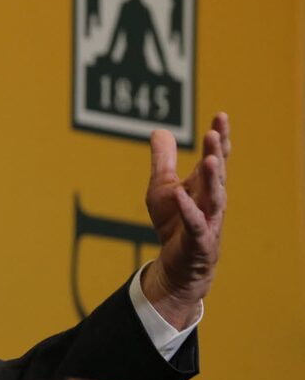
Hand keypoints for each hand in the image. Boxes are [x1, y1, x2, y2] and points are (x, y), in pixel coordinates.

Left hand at [141, 113, 229, 328]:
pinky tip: (181, 196)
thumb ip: (162, 160)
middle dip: (217, 153)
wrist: (175, 264)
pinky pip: (196, 224)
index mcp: (203, 185)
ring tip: (212, 159)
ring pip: (215, 197)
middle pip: (217, 173)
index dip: (219, 138)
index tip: (221, 115)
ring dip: (214, 179)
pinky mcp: (198, 241)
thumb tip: (159, 130)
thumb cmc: (173, 223)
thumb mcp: (162, 186)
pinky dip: (189, 210)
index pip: (215, 157)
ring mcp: (208, 220)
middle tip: (214, 132)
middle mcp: (210, 200)